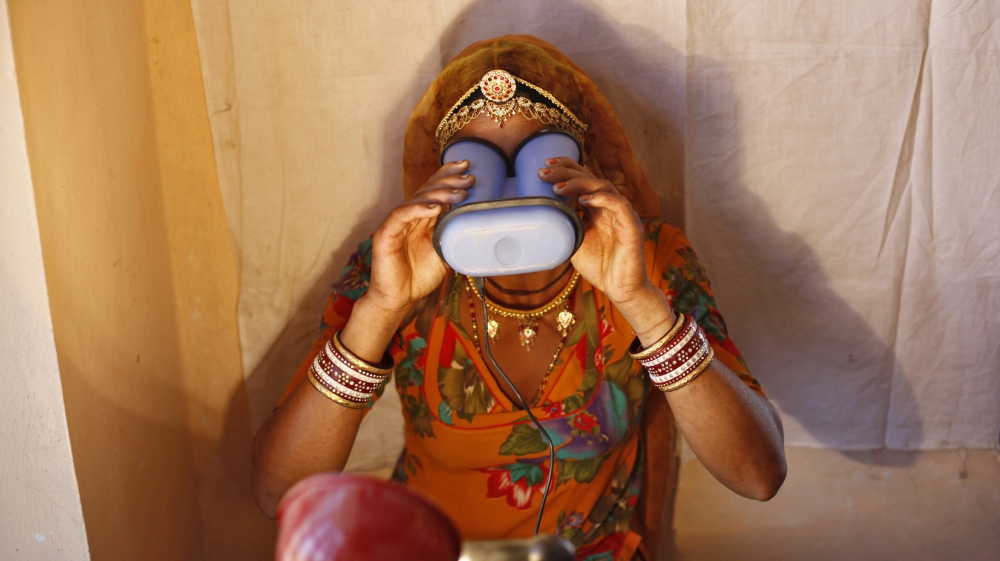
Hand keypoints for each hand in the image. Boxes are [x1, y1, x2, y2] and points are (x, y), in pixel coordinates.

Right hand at [366, 160, 473, 315]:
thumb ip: (452, 235)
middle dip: (449, 180)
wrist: (399, 299)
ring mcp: (396, 224)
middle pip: (428, 191)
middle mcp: (409, 217)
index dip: (448, 175)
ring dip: (439, 194)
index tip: (467, 167)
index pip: (435, 191)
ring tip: (459, 193)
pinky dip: (418, 209)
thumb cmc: (419, 277)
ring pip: (417, 200)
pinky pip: (401, 215)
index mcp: (422, 219)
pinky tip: (435, 207)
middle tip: (468, 177)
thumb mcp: (444, 253)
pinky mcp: (385, 234)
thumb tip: (474, 221)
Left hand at [539, 158, 652, 306]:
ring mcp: (622, 214)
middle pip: (590, 178)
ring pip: (603, 186)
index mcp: (598, 208)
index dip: (566, 168)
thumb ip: (565, 225)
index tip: (544, 165)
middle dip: (566, 171)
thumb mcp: (574, 242)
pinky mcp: (631, 226)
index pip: (583, 179)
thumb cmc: (599, 266)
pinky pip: (619, 204)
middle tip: (543, 172)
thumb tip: (542, 211)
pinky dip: (601, 198)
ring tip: (557, 187)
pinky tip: (583, 199)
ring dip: (579, 183)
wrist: (619, 289)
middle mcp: (610, 207)